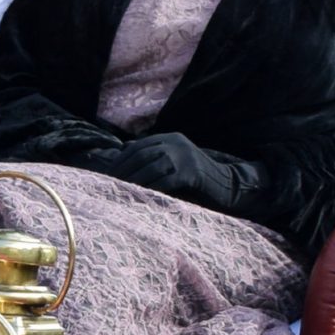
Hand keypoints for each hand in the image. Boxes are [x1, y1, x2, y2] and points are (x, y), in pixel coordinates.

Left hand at [110, 130, 247, 211]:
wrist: (227, 184)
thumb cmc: (196, 177)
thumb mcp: (174, 159)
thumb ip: (153, 152)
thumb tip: (123, 149)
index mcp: (170, 137)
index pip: (138, 145)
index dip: (121, 160)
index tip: (107, 174)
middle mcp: (176, 143)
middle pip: (142, 154)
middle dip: (124, 170)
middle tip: (109, 185)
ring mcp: (185, 156)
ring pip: (152, 166)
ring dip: (134, 180)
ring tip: (120, 191)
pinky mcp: (192, 172)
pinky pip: (166, 181)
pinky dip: (151, 189)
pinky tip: (140, 197)